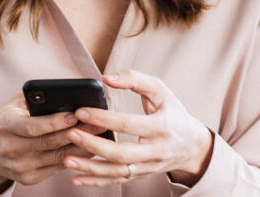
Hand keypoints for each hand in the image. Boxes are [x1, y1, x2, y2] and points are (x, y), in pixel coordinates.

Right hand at [0, 93, 103, 190]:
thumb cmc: (5, 123)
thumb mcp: (12, 106)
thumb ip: (33, 97)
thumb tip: (63, 91)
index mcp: (6, 126)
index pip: (33, 126)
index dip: (55, 121)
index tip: (76, 114)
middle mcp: (11, 149)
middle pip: (49, 143)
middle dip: (76, 133)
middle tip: (98, 123)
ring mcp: (20, 167)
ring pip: (57, 157)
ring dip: (81, 147)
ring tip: (99, 136)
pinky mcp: (28, 178)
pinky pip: (56, 168)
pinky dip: (74, 158)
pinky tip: (89, 149)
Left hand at [62, 70, 213, 186]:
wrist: (192, 145)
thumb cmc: (173, 113)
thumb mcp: (160, 90)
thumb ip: (134, 79)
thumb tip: (106, 78)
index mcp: (161, 127)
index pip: (128, 124)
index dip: (104, 119)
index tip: (82, 111)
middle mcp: (156, 150)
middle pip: (121, 153)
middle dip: (93, 145)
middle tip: (71, 133)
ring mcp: (149, 167)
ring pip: (118, 172)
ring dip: (90, 168)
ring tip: (67, 159)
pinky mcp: (141, 175)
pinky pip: (117, 180)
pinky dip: (96, 181)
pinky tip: (76, 177)